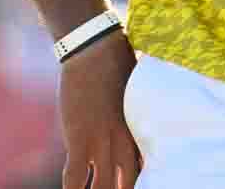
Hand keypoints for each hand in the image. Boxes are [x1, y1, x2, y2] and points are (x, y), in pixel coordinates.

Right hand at [58, 32, 140, 188]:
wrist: (96, 50)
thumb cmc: (119, 63)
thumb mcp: (137, 90)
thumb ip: (139, 109)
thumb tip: (150, 111)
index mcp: (141, 130)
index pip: (148, 167)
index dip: (143, 181)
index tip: (144, 185)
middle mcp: (124, 141)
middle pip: (128, 182)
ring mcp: (101, 142)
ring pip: (101, 185)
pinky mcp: (80, 138)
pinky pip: (75, 175)